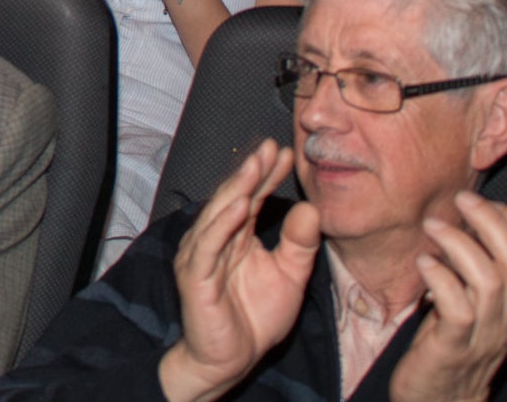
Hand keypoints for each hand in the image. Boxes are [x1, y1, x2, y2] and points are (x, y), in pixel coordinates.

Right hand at [159, 140, 318, 401]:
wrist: (229, 359)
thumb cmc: (254, 318)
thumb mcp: (289, 276)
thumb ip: (298, 244)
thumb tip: (310, 208)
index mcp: (234, 236)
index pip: (251, 197)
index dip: (266, 175)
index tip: (286, 152)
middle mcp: (213, 238)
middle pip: (233, 197)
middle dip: (251, 171)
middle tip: (269, 147)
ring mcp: (201, 255)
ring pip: (218, 214)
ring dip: (237, 188)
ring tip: (255, 166)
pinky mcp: (196, 276)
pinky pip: (209, 245)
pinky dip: (222, 224)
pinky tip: (239, 206)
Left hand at [387, 192, 506, 401]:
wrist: (440, 400)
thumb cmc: (450, 339)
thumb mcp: (476, 302)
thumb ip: (479, 266)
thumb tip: (469, 215)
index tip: (487, 202)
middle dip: (490, 221)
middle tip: (460, 200)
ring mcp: (484, 335)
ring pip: (489, 280)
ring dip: (458, 243)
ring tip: (432, 226)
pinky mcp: (452, 348)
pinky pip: (457, 308)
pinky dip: (440, 277)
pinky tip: (422, 262)